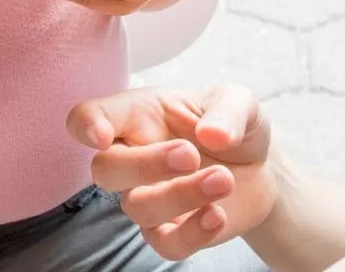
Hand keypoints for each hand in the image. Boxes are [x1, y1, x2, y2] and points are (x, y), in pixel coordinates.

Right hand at [68, 85, 276, 259]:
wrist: (258, 168)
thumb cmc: (233, 125)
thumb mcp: (240, 101)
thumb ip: (228, 111)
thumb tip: (211, 135)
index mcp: (137, 115)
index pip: (88, 117)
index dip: (85, 125)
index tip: (102, 135)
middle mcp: (132, 156)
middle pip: (104, 169)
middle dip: (143, 164)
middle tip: (190, 155)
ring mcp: (147, 196)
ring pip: (137, 207)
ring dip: (180, 195)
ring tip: (223, 179)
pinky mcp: (170, 231)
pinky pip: (164, 244)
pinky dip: (191, 233)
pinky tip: (218, 215)